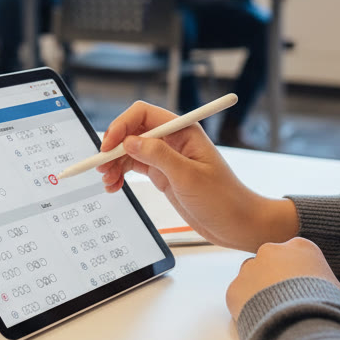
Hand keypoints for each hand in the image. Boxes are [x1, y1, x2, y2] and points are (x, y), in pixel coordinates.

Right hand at [96, 102, 297, 252]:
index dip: (121, 126)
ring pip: (130, 150)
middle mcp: (173, 140)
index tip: (108, 145)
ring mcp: (167, 158)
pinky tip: (115, 186)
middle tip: (101, 167)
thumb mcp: (189, 177)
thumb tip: (130, 141)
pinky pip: (135, 167)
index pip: (143, 114)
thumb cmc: (224, 199)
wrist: (238, 224)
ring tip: (107, 182)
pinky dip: (121, 174)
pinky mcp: (163, 174)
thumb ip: (158, 156)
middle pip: (132, 132)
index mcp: (183, 131)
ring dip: (114, 163)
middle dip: (113, 147)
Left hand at [226, 237, 339, 320]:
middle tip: (287, 303)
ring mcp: (250, 268)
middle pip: (272, 264)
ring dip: (259, 291)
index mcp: (301, 247)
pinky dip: (247, 307)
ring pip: (252, 278)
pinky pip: (240, 296)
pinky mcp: (234, 287)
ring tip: (274, 313)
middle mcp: (271, 251)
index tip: (304, 291)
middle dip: (277, 281)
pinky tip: (262, 319)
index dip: (301, 276)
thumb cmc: (325, 307)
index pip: (297, 257)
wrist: (301, 324)